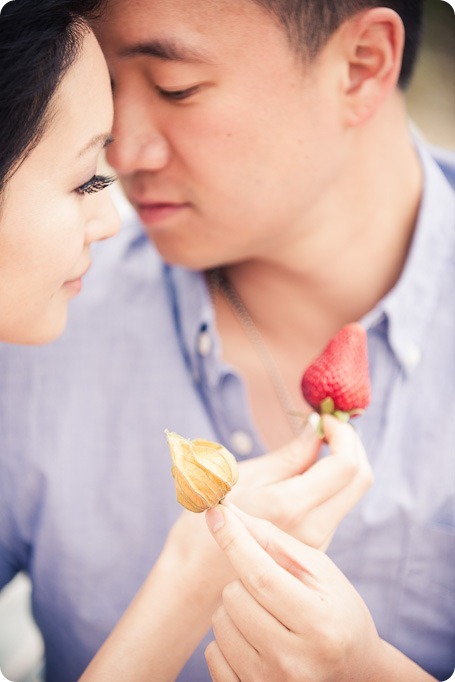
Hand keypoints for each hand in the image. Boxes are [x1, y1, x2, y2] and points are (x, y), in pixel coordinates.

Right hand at [164, 415, 371, 585]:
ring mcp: (316, 544)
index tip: (325, 417)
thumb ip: (287, 456)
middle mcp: (312, 528)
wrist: (192, 587)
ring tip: (313, 446)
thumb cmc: (202, 527)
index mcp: (290, 506)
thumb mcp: (239, 479)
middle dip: (351, 444)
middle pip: (360, 479)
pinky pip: (334, 510)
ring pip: (350, 495)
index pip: (344, 464)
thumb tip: (316, 430)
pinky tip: (304, 476)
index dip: (342, 433)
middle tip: (327, 427)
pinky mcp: (313, 551)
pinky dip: (330, 485)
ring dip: (342, 464)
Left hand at [205, 506, 383, 681]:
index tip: (216, 513)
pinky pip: (212, 654)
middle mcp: (293, 659)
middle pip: (234, 596)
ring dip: (236, 609)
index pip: (261, 575)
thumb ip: (276, 543)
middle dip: (244, 580)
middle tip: (270, 589)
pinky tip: (255, 640)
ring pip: (220, 622)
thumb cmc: (337, 612)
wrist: (354, 672)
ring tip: (266, 616)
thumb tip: (234, 515)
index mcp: (318, 623)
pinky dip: (227, 640)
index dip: (234, 541)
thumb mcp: (320, 572)